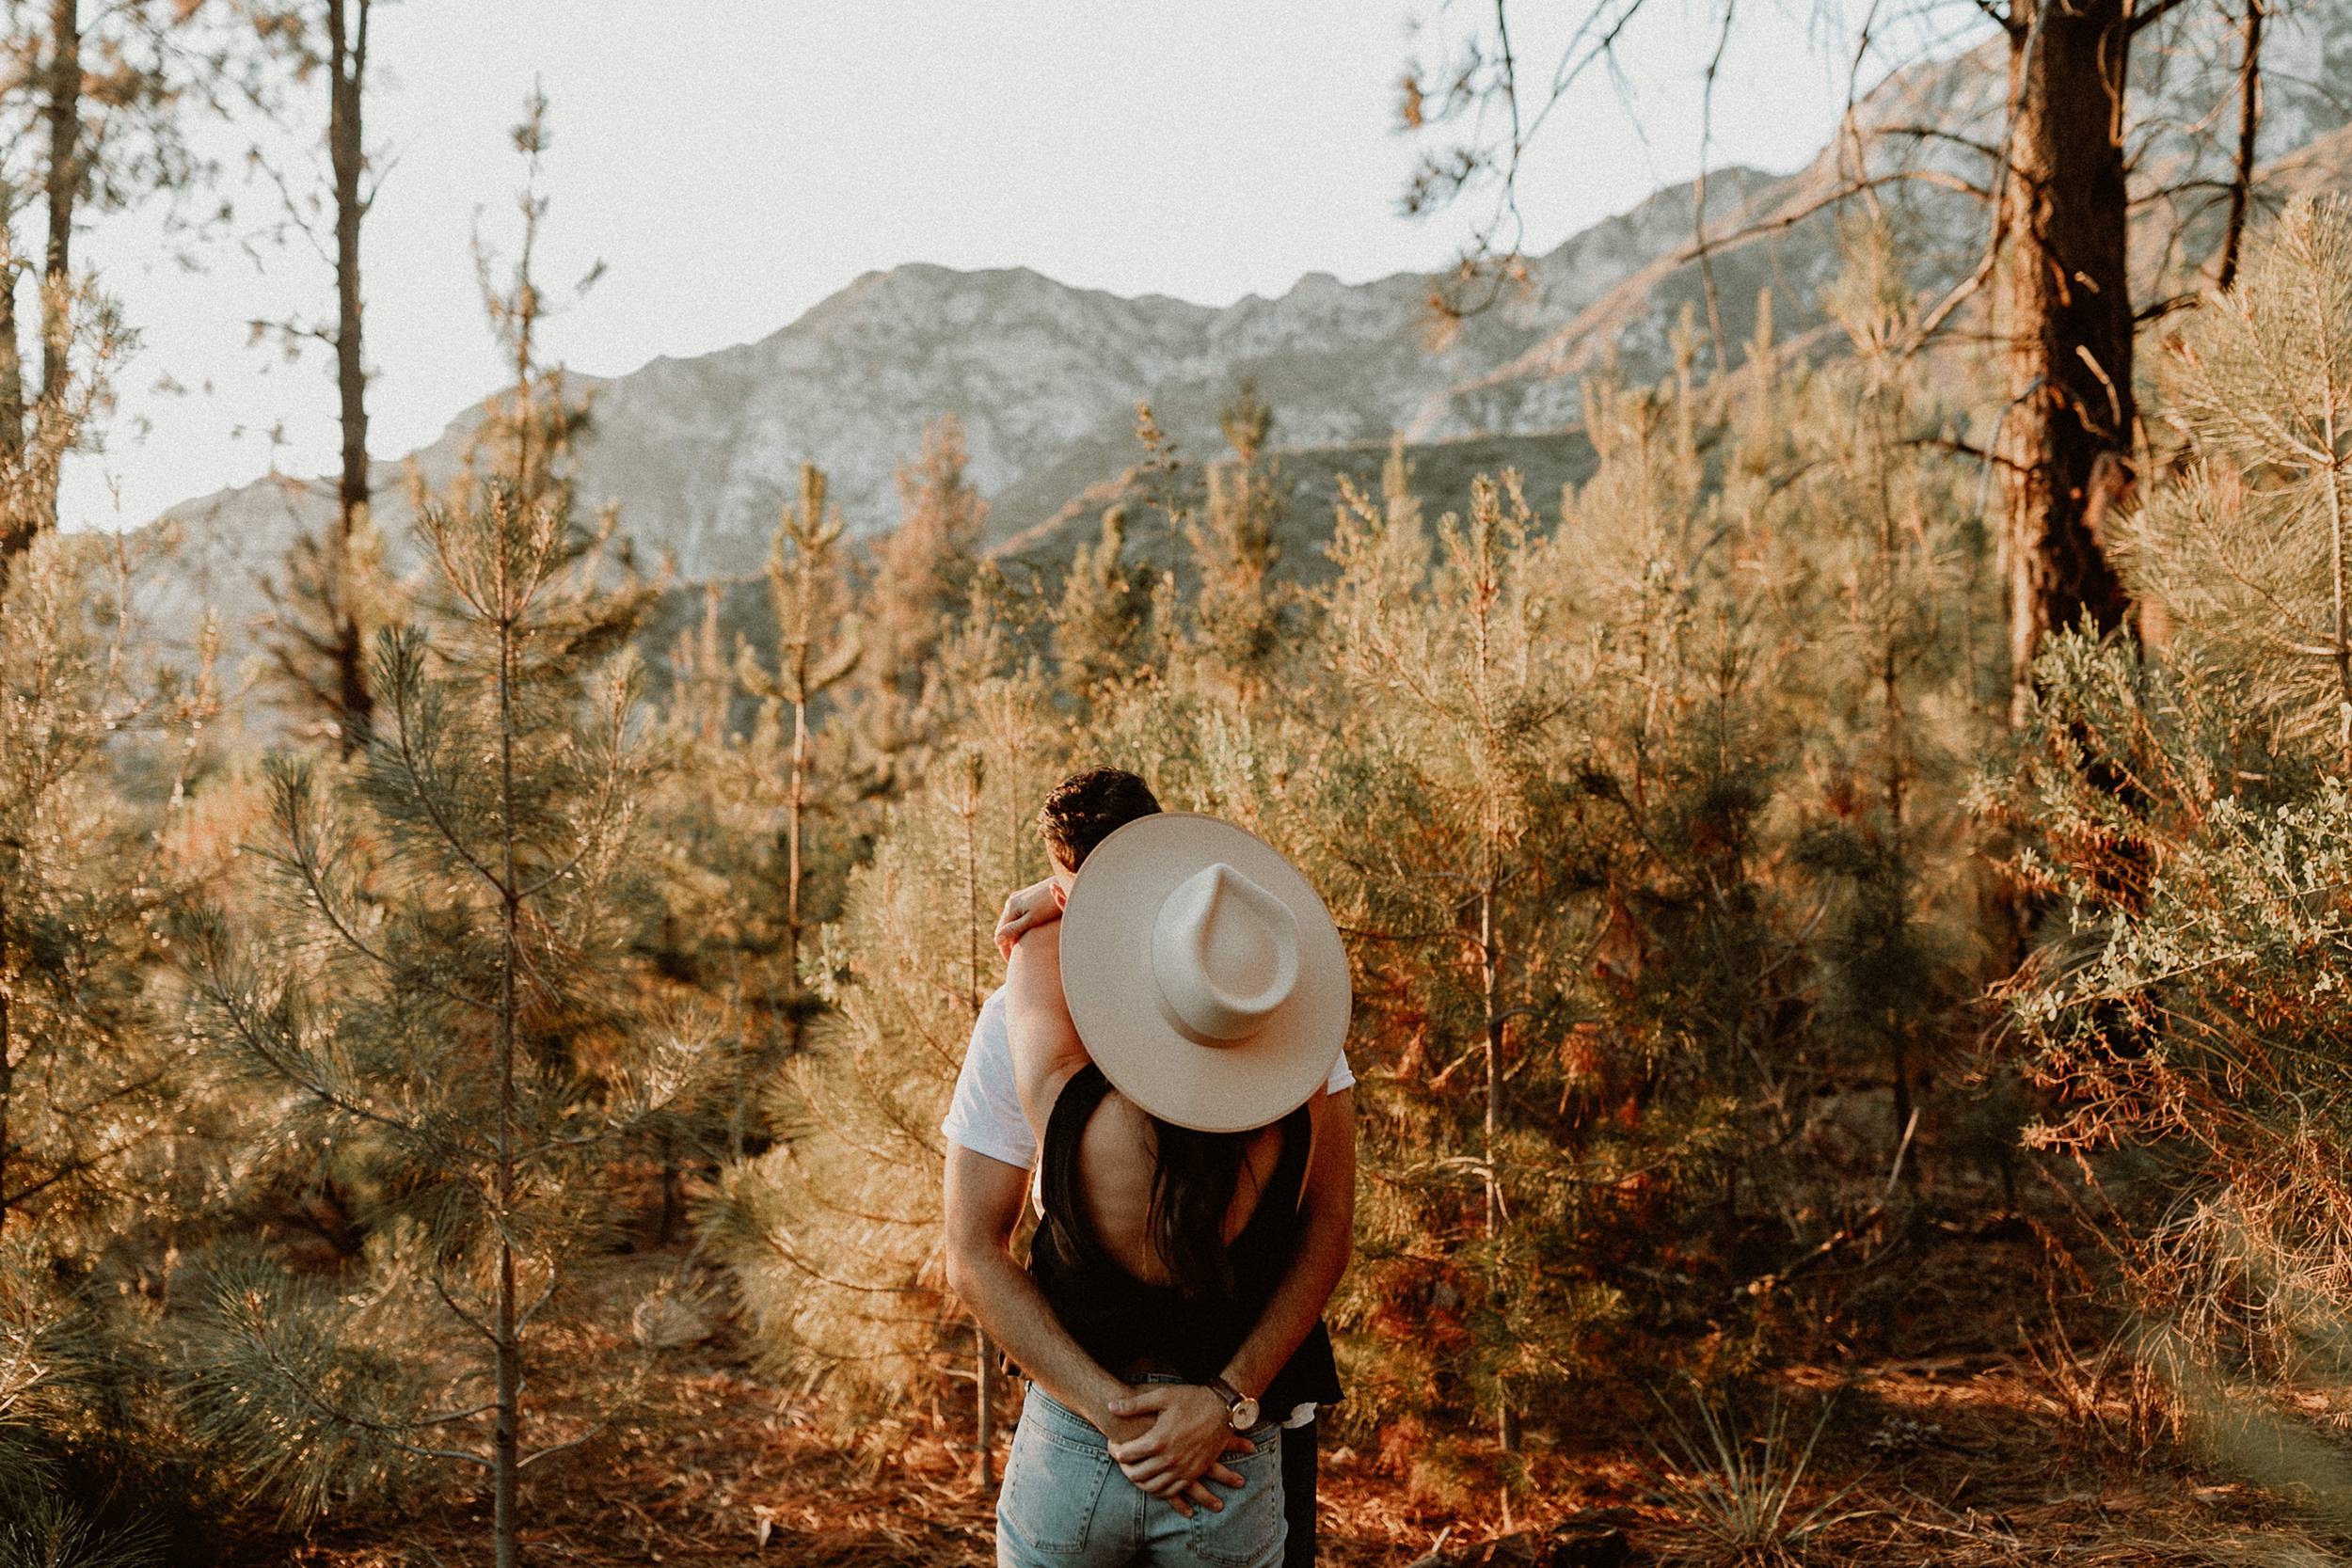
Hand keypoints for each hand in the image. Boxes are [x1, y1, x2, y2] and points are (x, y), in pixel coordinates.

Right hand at [994, 877, 1065, 960]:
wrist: (1066, 883)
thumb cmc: (1051, 903)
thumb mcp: (1033, 919)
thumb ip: (1015, 929)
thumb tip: (997, 940)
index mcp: (1011, 907)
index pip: (1000, 934)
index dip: (1005, 951)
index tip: (1012, 964)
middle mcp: (1012, 902)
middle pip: (1004, 929)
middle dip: (1009, 945)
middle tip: (1016, 963)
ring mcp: (1020, 899)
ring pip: (1012, 924)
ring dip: (1015, 938)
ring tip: (1024, 954)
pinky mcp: (1029, 900)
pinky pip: (1020, 918)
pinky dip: (1022, 930)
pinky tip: (1031, 938)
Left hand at [1105, 1384, 1253, 1514]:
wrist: (1223, 1409)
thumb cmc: (1191, 1399)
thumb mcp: (1162, 1396)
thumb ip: (1134, 1404)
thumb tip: (1110, 1407)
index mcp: (1158, 1440)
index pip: (1126, 1454)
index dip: (1114, 1449)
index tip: (1112, 1443)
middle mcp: (1169, 1459)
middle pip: (1135, 1474)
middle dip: (1123, 1467)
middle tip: (1121, 1458)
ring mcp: (1183, 1469)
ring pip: (1151, 1487)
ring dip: (1138, 1481)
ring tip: (1133, 1469)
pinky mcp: (1194, 1474)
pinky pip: (1171, 1491)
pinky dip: (1157, 1490)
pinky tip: (1152, 1481)